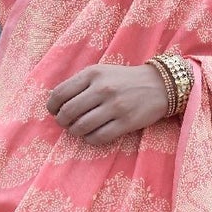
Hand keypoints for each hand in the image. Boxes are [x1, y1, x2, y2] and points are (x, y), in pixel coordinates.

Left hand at [46, 62, 173, 144]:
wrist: (159, 85)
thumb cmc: (124, 79)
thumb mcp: (102, 72)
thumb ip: (80, 83)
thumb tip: (56, 102)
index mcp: (93, 74)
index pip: (60, 93)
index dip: (52, 106)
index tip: (54, 111)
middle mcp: (102, 89)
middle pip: (68, 112)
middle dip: (62, 121)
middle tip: (66, 123)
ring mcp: (115, 106)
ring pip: (81, 127)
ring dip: (75, 132)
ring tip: (78, 130)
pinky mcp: (126, 122)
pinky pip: (98, 137)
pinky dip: (90, 139)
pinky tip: (92, 135)